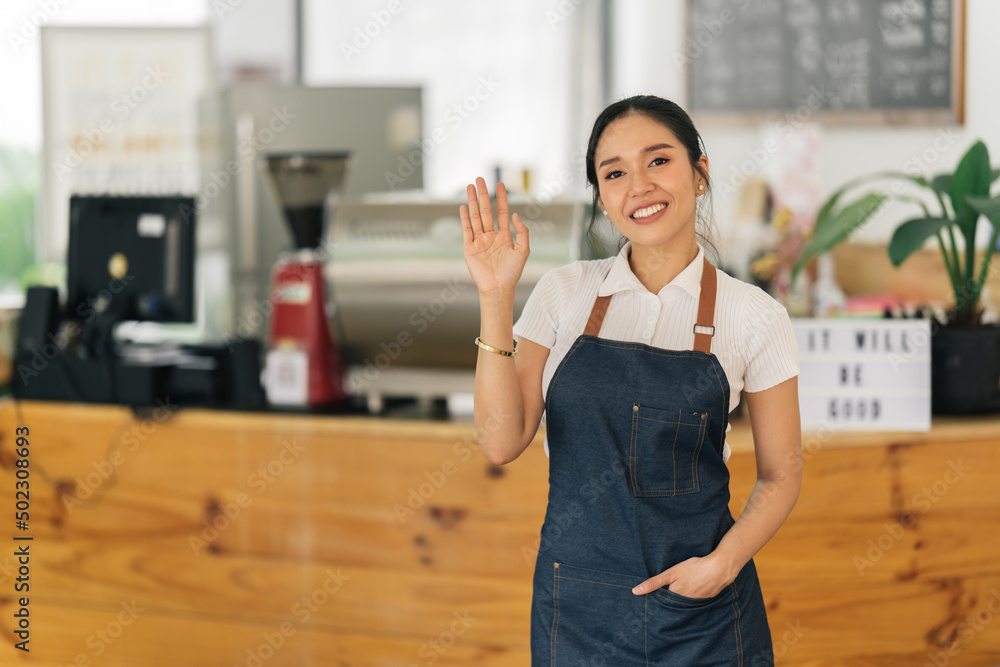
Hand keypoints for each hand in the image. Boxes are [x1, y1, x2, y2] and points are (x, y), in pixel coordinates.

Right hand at [459, 177, 528, 294]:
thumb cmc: (512, 273)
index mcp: (504, 236)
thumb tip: (515, 215)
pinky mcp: (469, 248)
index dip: (501, 198)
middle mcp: (490, 236)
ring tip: (470, 186)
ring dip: (473, 201)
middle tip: (480, 179)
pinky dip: (465, 218)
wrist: (498, 288)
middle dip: (483, 194)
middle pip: (486, 210)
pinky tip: (464, 207)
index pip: (501, 212)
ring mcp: (479, 241)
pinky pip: (466, 230)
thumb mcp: (523, 251)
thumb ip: (522, 232)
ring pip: (475, 217)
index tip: (500, 184)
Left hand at [631, 554, 733, 597]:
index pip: (664, 599)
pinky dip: (694, 593)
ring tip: (685, 584)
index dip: (660, 595)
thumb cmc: (694, 568)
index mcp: (675, 596)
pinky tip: (695, 585)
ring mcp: (697, 601)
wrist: (720, 569)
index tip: (654, 594)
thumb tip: (635, 591)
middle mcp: (685, 602)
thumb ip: (654, 583)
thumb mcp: (671, 573)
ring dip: (683, 595)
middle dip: (672, 596)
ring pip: (685, 600)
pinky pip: (696, 598)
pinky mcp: (706, 598)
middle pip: (675, 600)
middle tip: (674, 585)